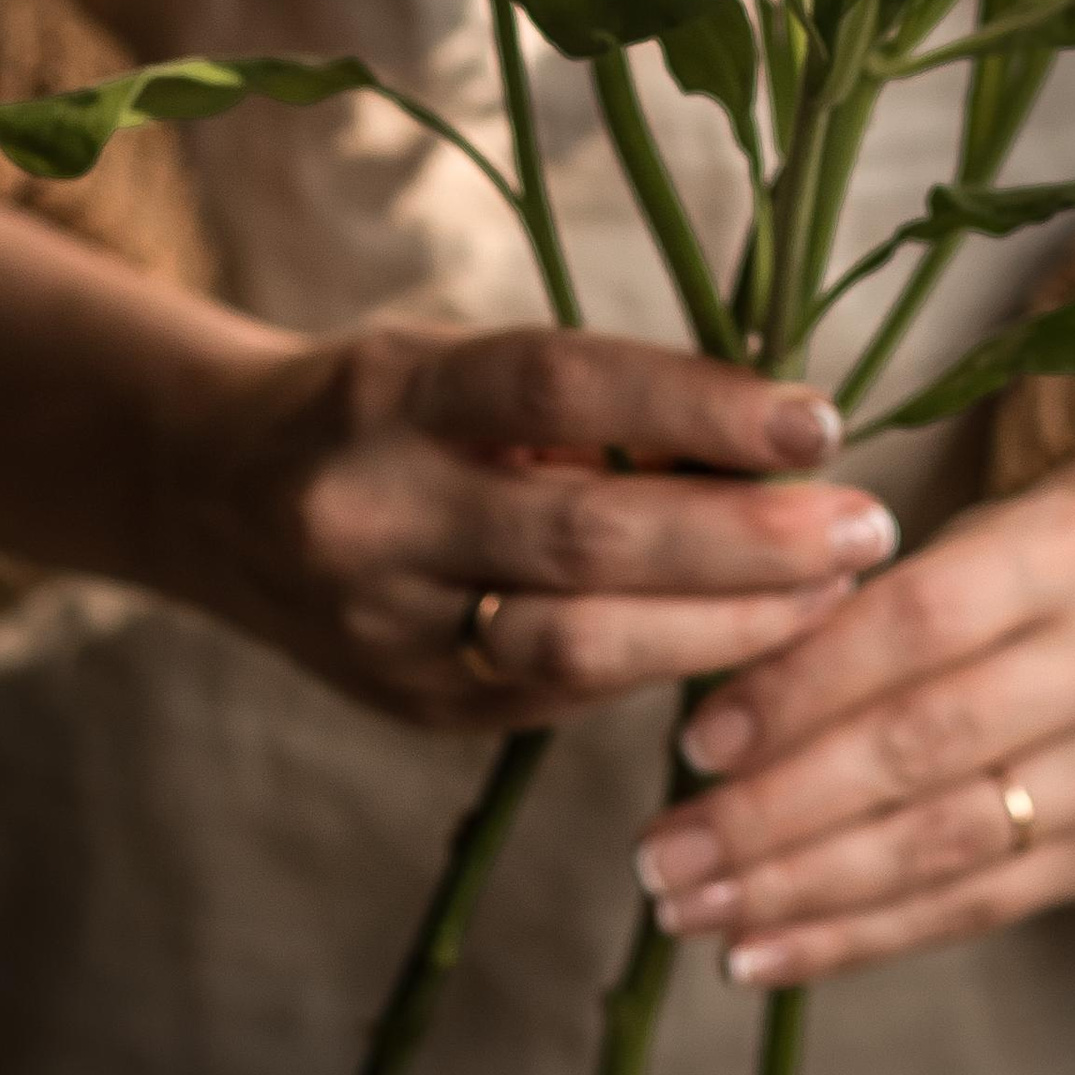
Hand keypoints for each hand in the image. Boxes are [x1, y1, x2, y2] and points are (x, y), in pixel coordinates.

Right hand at [182, 323, 901, 730]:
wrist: (208, 494)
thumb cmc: (382, 407)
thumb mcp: (459, 367)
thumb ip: (593, 407)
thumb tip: (778, 440)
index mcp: (393, 393)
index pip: (562, 390)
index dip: (699, 404)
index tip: (820, 422)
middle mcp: (373, 512)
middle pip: (586, 537)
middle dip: (746, 539)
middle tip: (866, 525)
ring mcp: (384, 627)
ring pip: (582, 644)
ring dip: (728, 624)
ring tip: (835, 594)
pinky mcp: (411, 708)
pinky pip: (564, 693)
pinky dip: (666, 662)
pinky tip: (752, 641)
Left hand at [631, 443, 1074, 983]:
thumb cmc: (1004, 564)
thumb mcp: (942, 539)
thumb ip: (843, 613)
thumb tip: (709, 728)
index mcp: (1070, 549)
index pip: (917, 624)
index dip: (799, 689)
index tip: (697, 745)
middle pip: (926, 747)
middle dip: (775, 812)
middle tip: (664, 854)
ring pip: (944, 844)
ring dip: (801, 890)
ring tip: (696, 910)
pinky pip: (971, 908)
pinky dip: (856, 937)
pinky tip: (764, 953)